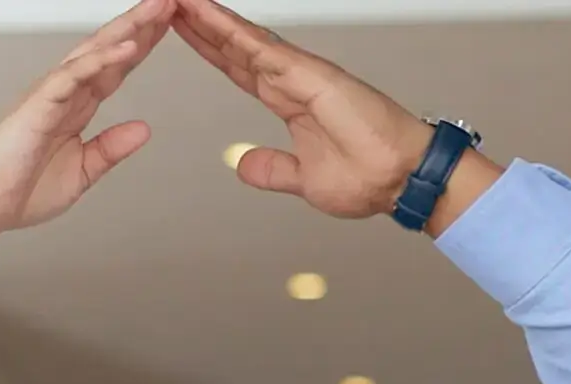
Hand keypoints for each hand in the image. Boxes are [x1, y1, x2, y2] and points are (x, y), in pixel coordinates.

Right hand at [0, 2, 166, 343]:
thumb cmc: (19, 189)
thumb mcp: (82, 172)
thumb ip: (110, 149)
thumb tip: (143, 129)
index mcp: (75, 107)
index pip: (115, 67)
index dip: (143, 45)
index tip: (169, 25)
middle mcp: (64, 93)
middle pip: (109, 49)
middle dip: (141, 24)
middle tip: (169, 1)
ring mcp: (50, 94)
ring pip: (94, 51)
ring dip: (127, 29)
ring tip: (156, 10)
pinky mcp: (38, 104)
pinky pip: (74, 74)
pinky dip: (102, 59)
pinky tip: (128, 47)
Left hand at [172, 0, 482, 226]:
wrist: (403, 179)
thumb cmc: (370, 176)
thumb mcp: (304, 179)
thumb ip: (272, 168)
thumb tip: (242, 164)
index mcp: (290, 99)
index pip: (237, 66)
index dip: (208, 47)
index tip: (180, 29)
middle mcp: (292, 78)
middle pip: (234, 44)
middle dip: (199, 22)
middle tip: (168, 0)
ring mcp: (299, 72)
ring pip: (241, 37)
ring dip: (207, 16)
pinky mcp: (308, 74)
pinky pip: (258, 46)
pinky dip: (228, 27)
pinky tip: (203, 12)